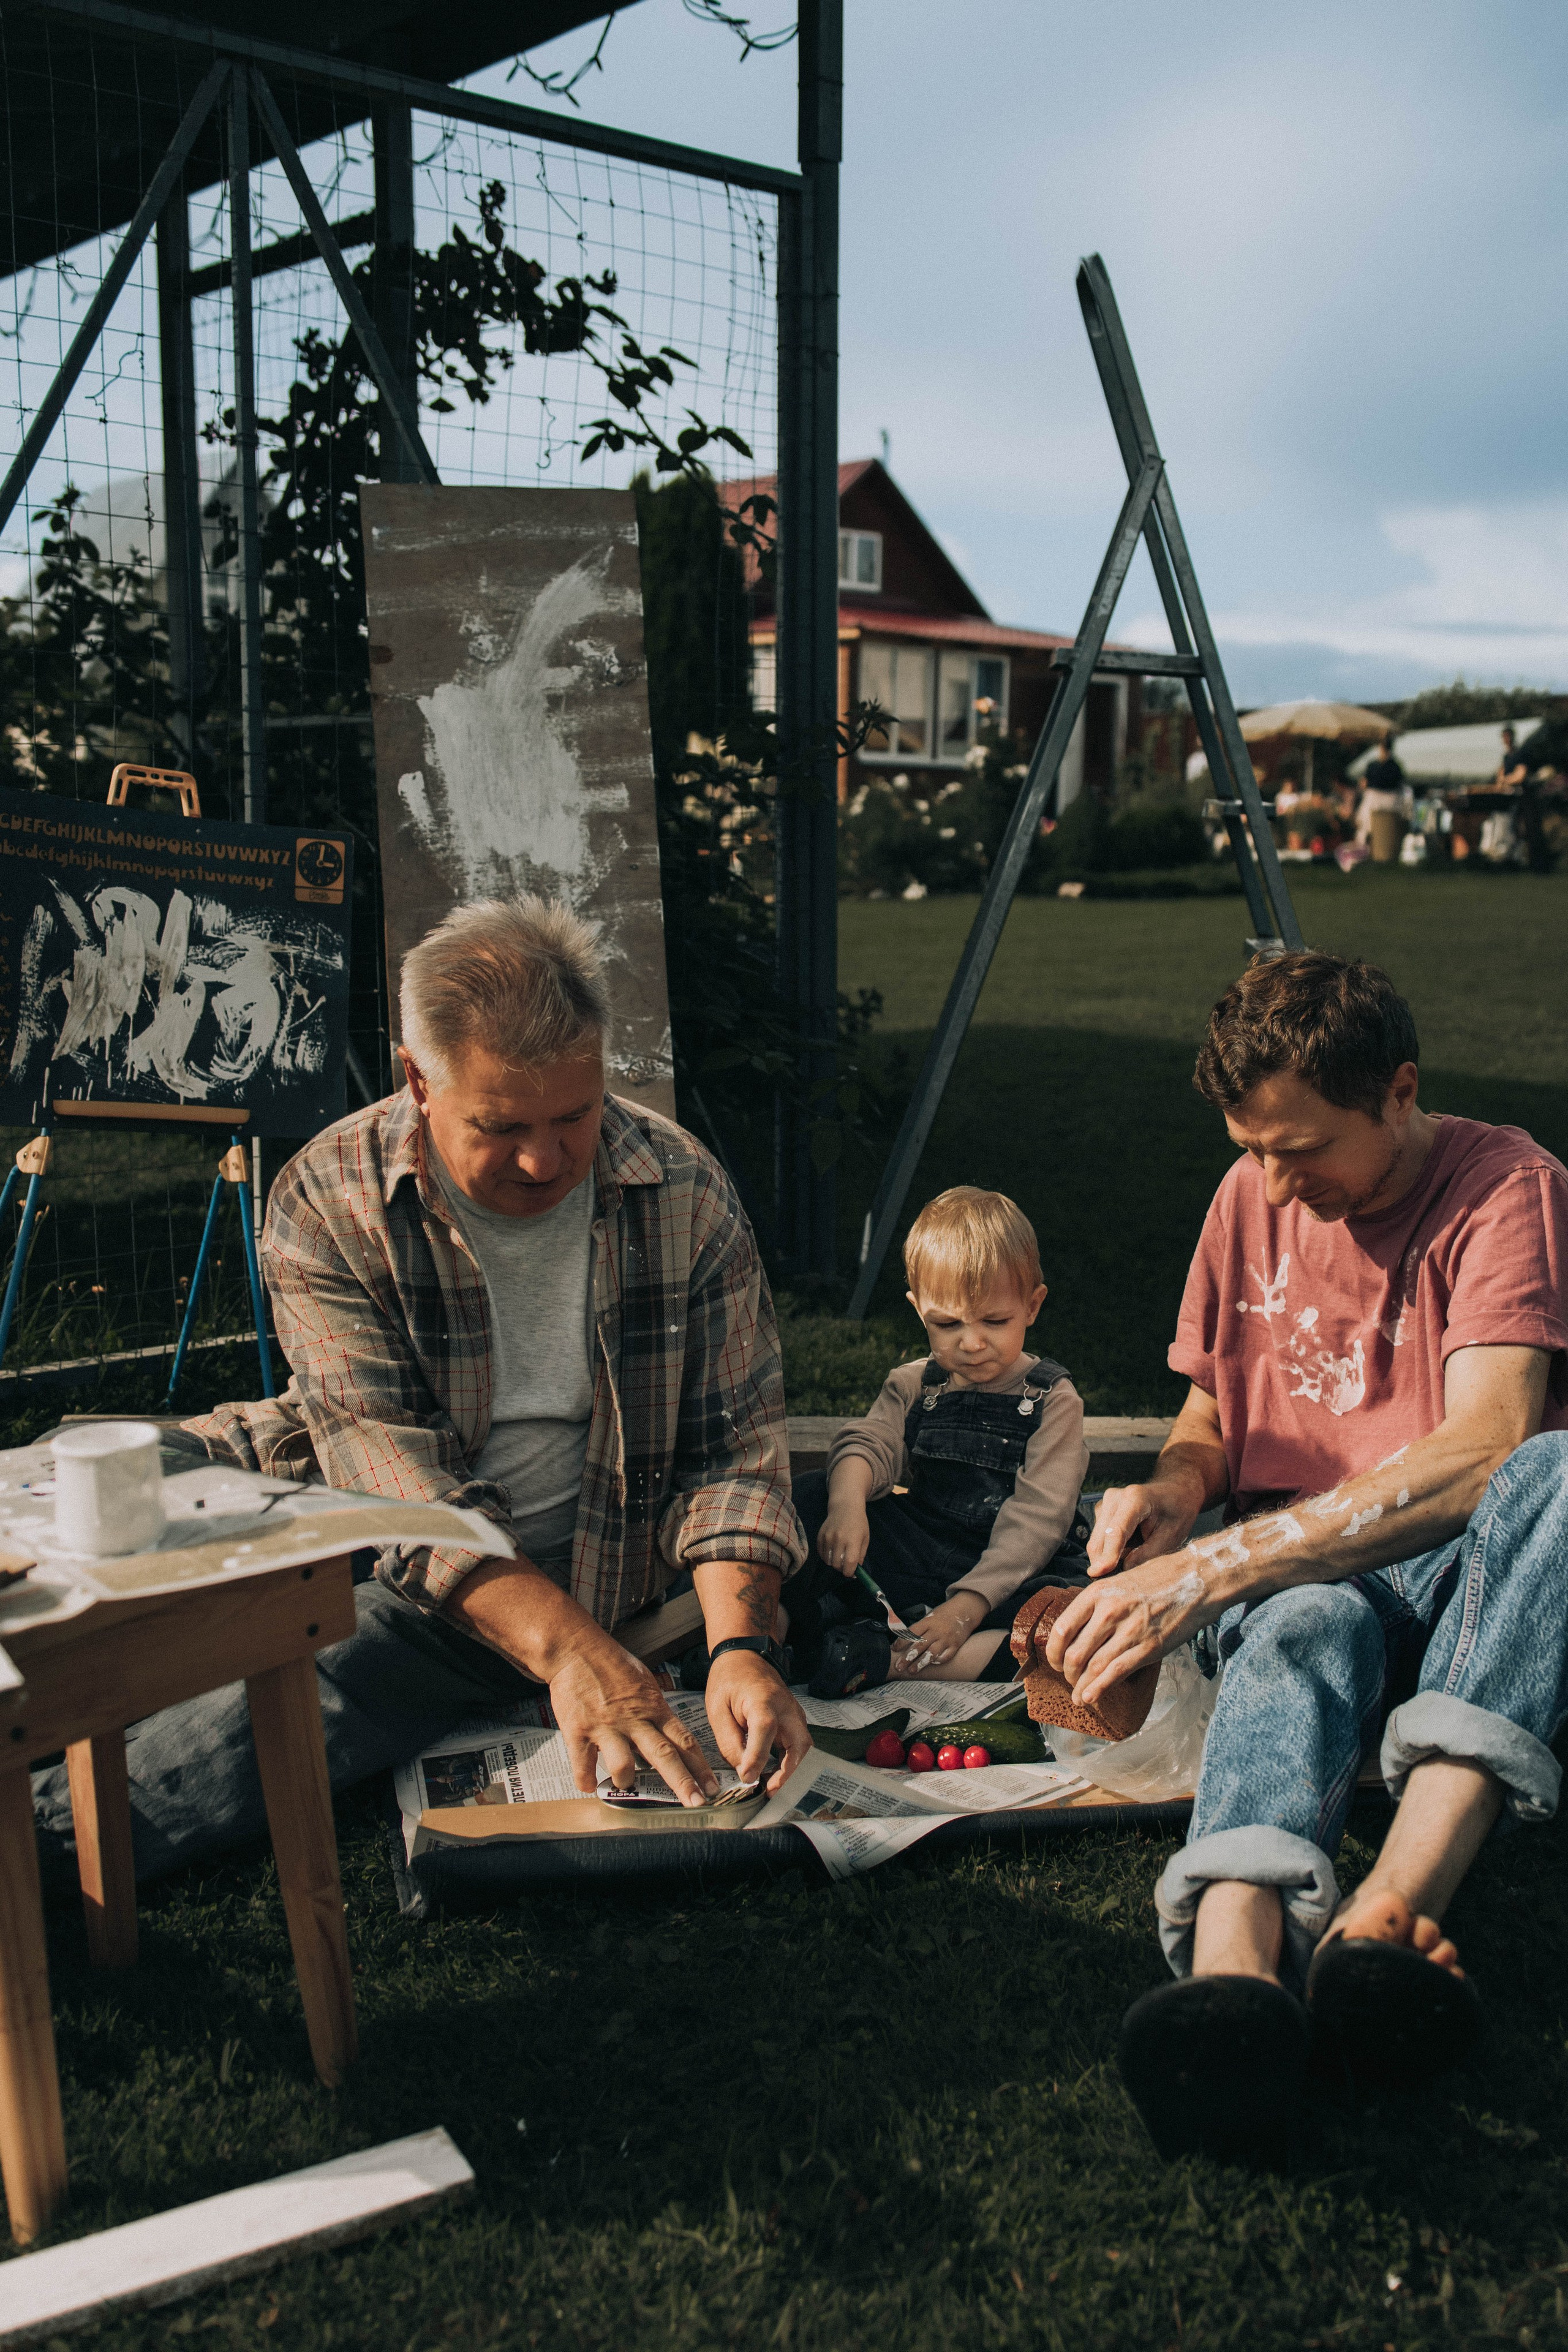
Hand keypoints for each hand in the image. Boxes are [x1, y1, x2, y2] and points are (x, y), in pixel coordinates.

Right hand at [549, 1630, 719, 1804]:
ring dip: (626, 1781)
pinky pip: (583, 1765)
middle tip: (696, 1803)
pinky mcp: (578, 1730)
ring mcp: (605, 1726)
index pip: (683, 1740)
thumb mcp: (644, 1682)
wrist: (576, 1649)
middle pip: (664, 1755)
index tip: (712, 1786)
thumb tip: (669, 1733)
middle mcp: (633, 1718)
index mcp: (652, 1707)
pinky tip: (589, 1785)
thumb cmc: (611, 1664)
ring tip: (625, 1784)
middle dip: (682, 1782)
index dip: (700, 1765)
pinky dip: (586, 1780)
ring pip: (623, 1764)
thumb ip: (656, 1709)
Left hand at [705, 1653, 811, 1792]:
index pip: (765, 1730)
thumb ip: (729, 1742)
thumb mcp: (717, 1709)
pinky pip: (798, 1747)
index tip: (747, 1778)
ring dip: (791, 1771)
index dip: (757, 1757)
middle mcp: (786, 1708)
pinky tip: (772, 1774)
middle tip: (769, 1791)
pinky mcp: (794, 1722)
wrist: (745, 1657)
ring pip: (804, 1749)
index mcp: (763, 1699)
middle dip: (788, 1773)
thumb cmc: (729, 1679)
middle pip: (800, 1745)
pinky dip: (789, 1764)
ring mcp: (794, 1715)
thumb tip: (743, 1771)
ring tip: (770, 1787)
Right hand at [815, 1499, 870, 1576]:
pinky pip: (821, 1554)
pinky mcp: (820, 1536)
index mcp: (853, 1540)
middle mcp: (839, 1539)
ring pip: (827, 1561)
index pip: (849, 1563)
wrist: (845, 1506)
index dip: (850, 1572)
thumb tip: (855, 1571)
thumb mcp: (865, 1538)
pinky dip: (826, 1556)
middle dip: (842, 1568)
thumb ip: (861, 1555)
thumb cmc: (858, 1523)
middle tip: (845, 1564)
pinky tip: (832, 1550)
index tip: (852, 1573)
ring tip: (839, 1556)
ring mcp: (828, 1537)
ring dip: (833, 1562)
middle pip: (837, 1564)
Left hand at [891, 1593, 986, 1672]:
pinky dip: (938, 1661)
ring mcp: (946, 1638)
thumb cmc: (944, 1613)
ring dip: (920, 1663)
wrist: (965, 1608)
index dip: (901, 1642)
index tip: (894, 1649)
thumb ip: (919, 1627)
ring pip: (931, 1653)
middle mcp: (936, 1630)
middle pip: (919, 1645)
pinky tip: (931, 1665)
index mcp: (927, 1622)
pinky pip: (946, 1656)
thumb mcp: (929, 1616)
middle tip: (899, 1667)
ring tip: (912, 1671)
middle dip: (907, 1657)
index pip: (911, 1633)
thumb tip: (904, 1638)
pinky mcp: (956, 1644)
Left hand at [1043, 1549, 1212, 1710]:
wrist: (1196, 1580)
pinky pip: (1115, 1673)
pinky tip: (1090, 1697)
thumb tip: (1081, 1628)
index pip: (1062, 1629)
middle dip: (1067, 1673)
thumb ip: (1099, 1603)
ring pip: (1092, 1667)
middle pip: (1074, 1653)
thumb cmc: (1158, 1579)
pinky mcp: (1148, 1647)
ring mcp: (1129, 1631)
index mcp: (1097, 1593)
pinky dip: (1099, 1689)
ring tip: (1079, 1696)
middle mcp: (1109, 1611)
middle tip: (1069, 1680)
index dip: (1053, 1651)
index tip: (1055, 1661)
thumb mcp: (1119, 1581)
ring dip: (1081, 1686)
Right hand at [1087, 1476, 1203, 1575]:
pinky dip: (1109, 1551)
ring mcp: (1105, 1503)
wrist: (1175, 1494)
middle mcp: (1114, 1497)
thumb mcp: (1170, 1538)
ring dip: (1108, 1557)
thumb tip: (1123, 1569)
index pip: (1116, 1532)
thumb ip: (1146, 1554)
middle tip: (1122, 1581)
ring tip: (1134, 1557)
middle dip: (1105, 1562)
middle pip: (1099, 1539)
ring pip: (1096, 1542)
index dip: (1107, 1555)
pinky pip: (1099, 1540)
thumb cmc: (1176, 1514)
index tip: (1097, 1574)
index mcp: (1134, 1498)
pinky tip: (1129, 1549)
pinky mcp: (1102, 1512)